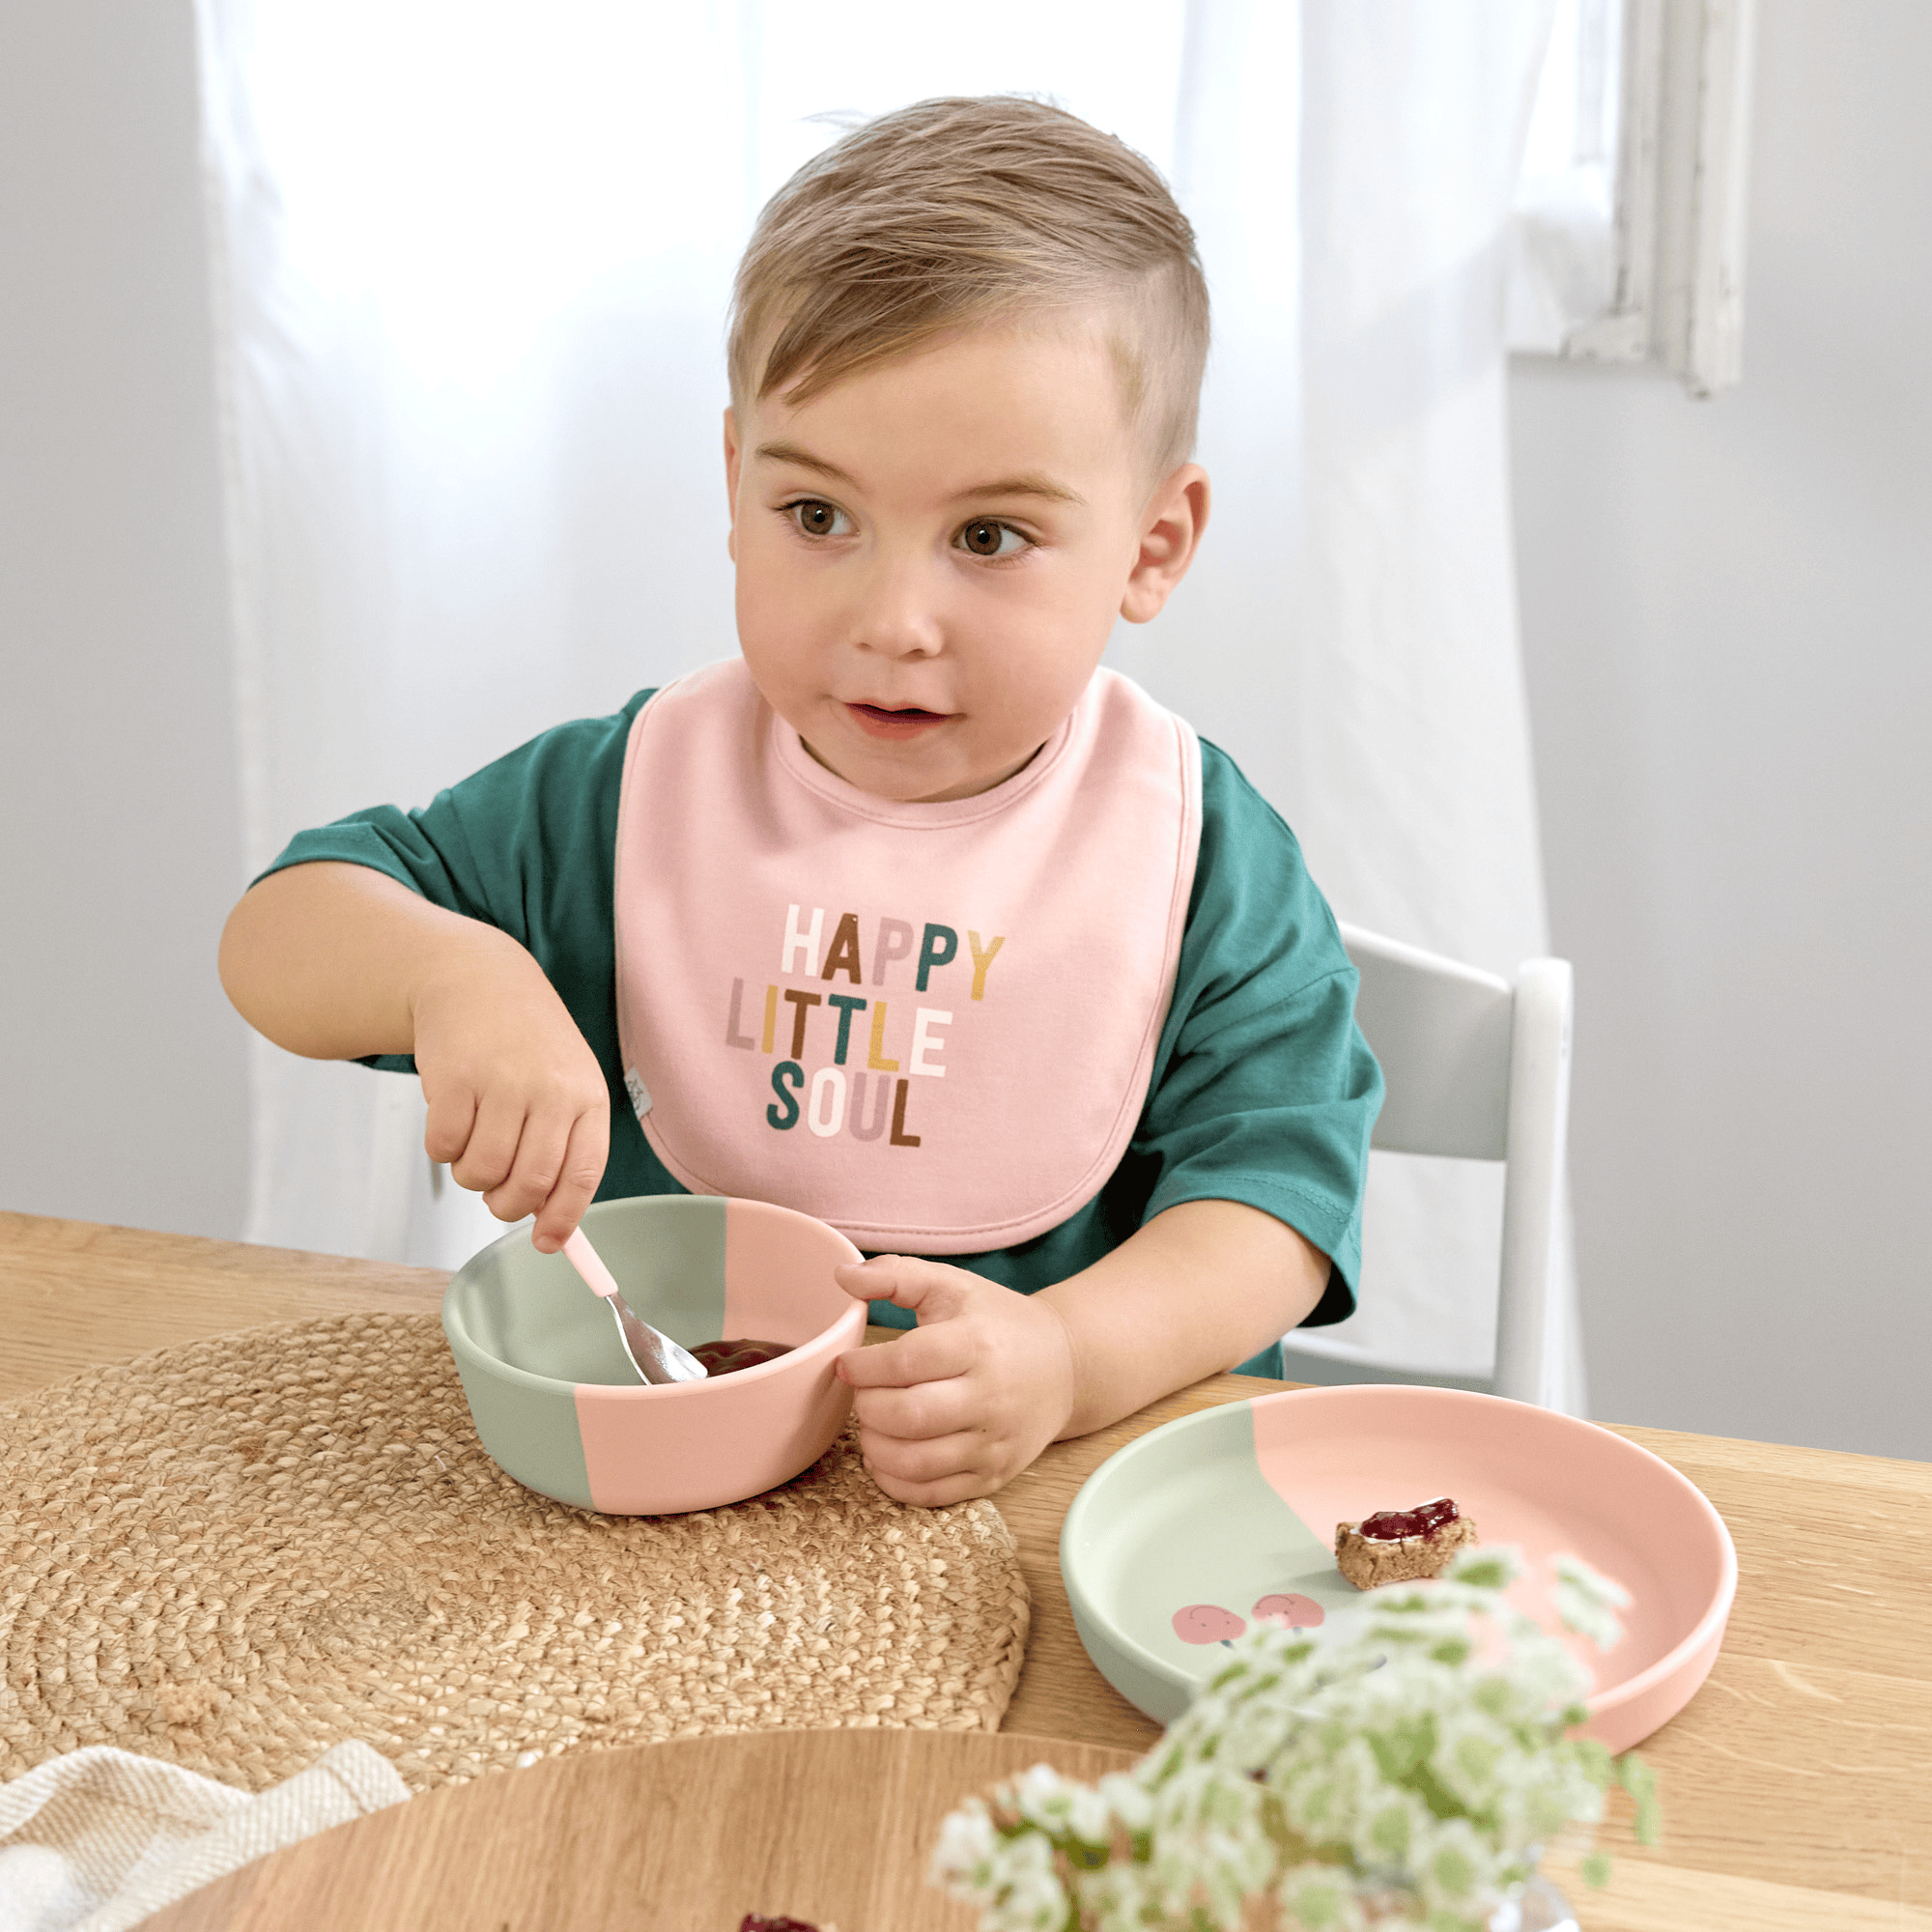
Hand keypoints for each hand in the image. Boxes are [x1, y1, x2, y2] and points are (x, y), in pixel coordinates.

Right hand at [409, 943, 608, 1252]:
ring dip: (471, 1176)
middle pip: (528, 1184)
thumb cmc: (526, 1046)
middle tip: (495, 1195)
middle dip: (506, 1206)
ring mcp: (503, 1082)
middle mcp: (550, 1090)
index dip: (563, 1217)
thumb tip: (554, 1229)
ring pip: (482, 1172)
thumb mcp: (564, 1085)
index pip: (582, 1174)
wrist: (477, 980)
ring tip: (475, 1145)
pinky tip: (452, 1118)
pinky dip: (442, 1148)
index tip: (547, 1244)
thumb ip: (564, 1148)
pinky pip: (444, 1147)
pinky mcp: (455, 1078)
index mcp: (587, 1096)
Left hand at [832, 1256, 1076, 1505]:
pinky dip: (895, 1481)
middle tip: (862, 1394)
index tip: (846, 1364)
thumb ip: (896, 1275)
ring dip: (875, 1446)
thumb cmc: (998, 1322)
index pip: (907, 1361)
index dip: (863, 1366)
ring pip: (915, 1462)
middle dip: (867, 1407)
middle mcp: (990, 1396)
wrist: (1066, 1365)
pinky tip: (886, 1455)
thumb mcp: (953, 1285)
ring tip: (872, 1424)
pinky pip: (932, 1495)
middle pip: (908, 1417)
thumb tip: (841, 1275)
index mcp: (977, 1344)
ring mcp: (994, 1442)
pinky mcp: (994, 1476)